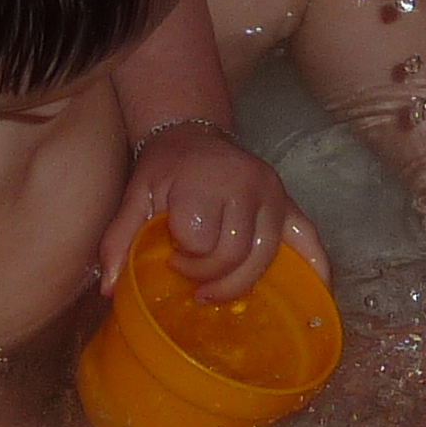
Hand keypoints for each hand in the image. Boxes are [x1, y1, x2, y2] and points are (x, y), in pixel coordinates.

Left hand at [101, 123, 324, 303]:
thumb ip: (119, 239)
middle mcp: (247, 185)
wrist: (193, 133)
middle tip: (191, 279)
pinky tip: (316, 294)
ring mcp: (274, 195)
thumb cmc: (164, 169)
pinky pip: (310, 239)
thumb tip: (109, 289)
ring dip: (241, 283)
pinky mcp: (290, 203)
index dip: (185, 259)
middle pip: (235, 254)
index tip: (171, 257)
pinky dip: (315, 268)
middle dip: (210, 276)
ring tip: (217, 289)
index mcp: (206, 182)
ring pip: (266, 256)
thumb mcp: (134, 196)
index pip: (202, 241)